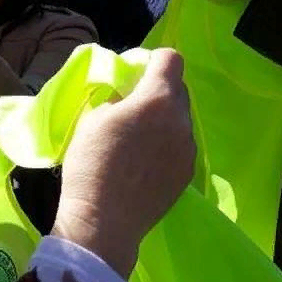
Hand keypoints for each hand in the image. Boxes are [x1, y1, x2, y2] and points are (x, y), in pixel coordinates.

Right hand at [51, 49, 195, 277]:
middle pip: (178, 88)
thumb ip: (117, 97)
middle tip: (133, 106)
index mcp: (157, 99)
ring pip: (181, 119)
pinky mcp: (188, 173)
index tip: (134, 73)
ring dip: (164, 119)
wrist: (105, 222)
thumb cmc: (92, 164)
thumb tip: (127, 95)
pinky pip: (181, 145)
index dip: (152, 60)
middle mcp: (181, 120)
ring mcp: (189, 149)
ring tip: (138, 139)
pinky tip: (145, 162)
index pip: (170, 59)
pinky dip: (167, 144)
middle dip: (158, 89)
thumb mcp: (94, 118)